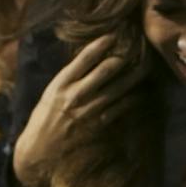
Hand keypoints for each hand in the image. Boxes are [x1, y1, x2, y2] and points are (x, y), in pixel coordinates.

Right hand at [11, 36, 138, 186]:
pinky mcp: (98, 125)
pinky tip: (140, 91)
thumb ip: (70, 78)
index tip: (114, 35)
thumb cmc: (44, 119)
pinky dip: (132, 98)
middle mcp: (76, 95)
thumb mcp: (51, 93)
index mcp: (61, 84)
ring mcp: (88, 111)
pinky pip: (120, 108)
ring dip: (134, 75)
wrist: (39, 151)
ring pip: (118, 88)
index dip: (102, 43)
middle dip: (124, 57)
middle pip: (107, 70)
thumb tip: (91, 60)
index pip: (85, 57)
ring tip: (146, 64)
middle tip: (138, 47)